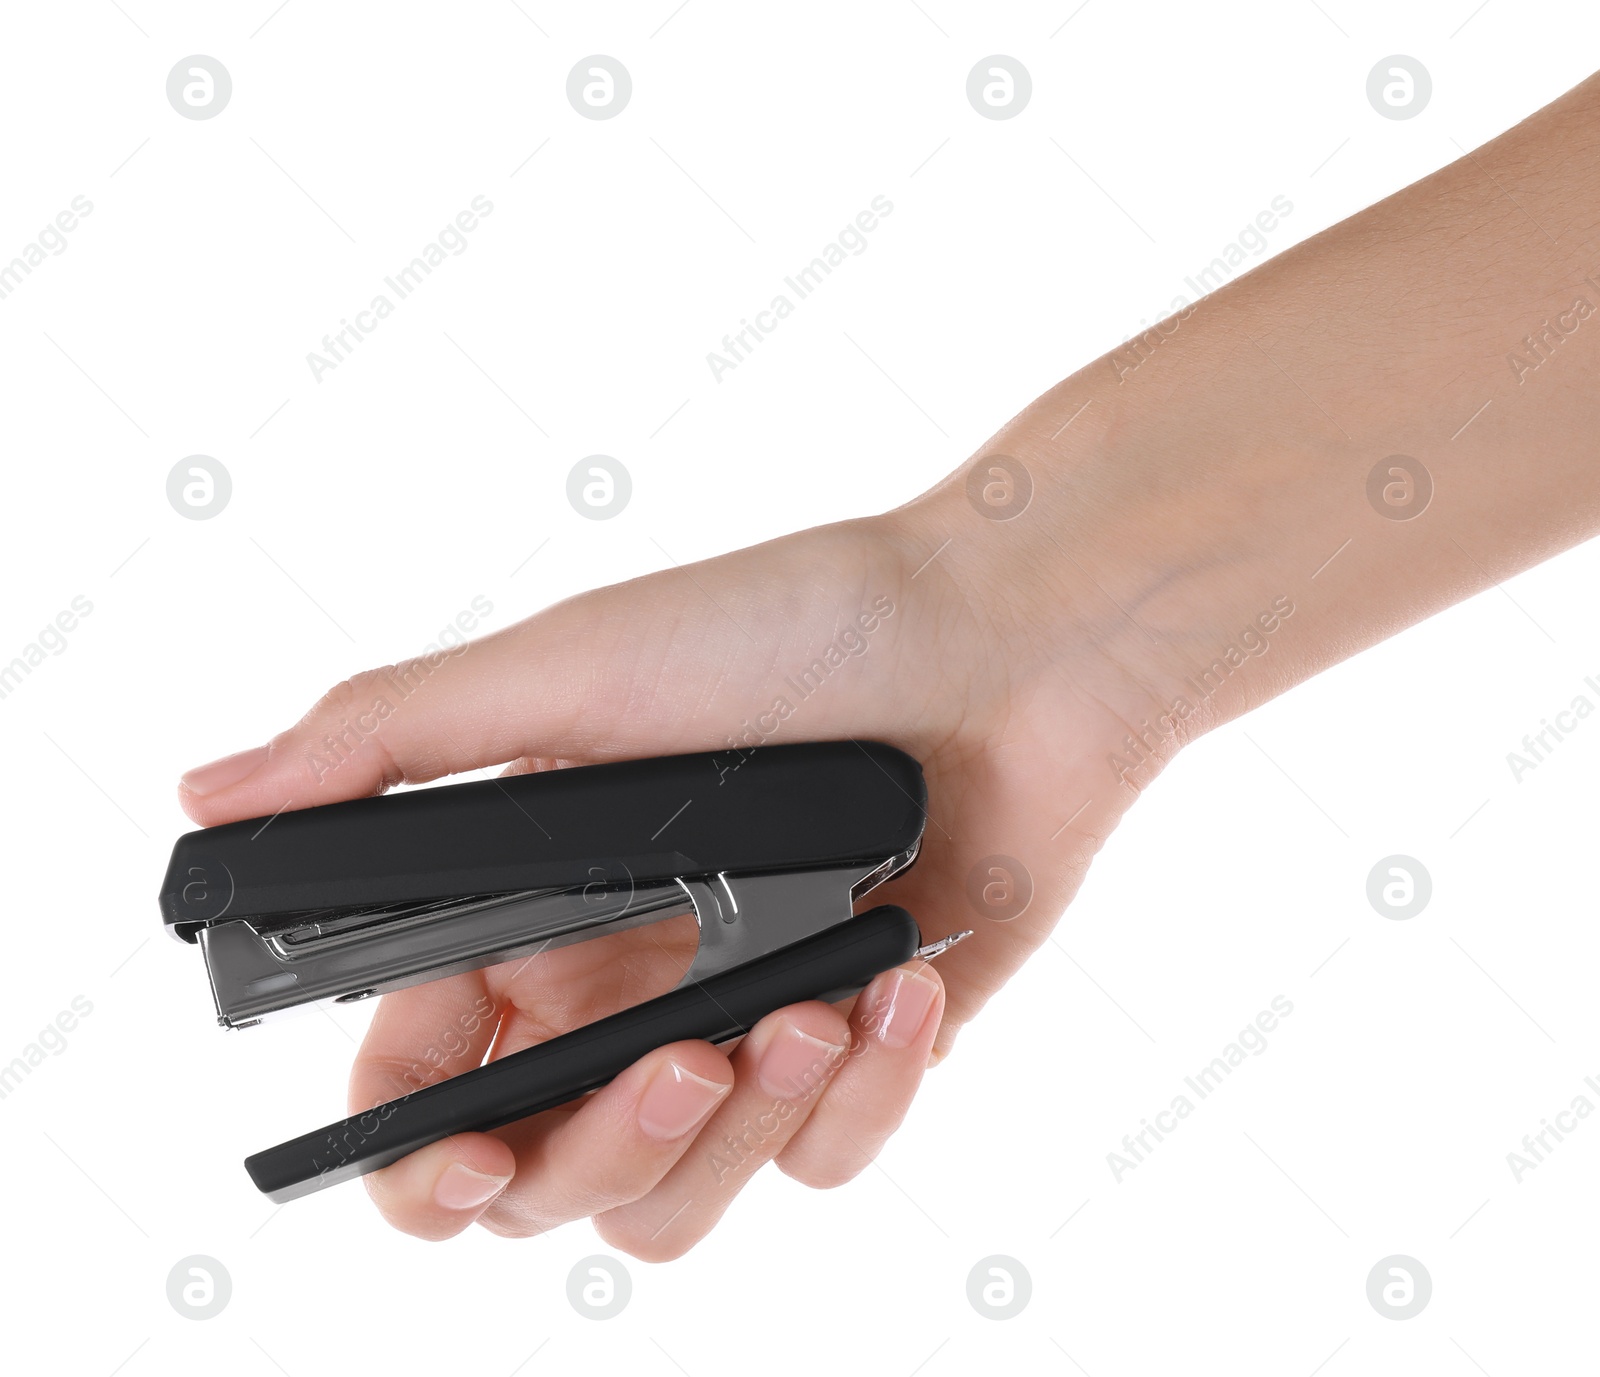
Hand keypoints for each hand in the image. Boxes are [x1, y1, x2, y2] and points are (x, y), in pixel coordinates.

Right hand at [177, 503, 1168, 1255]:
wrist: (1007, 639)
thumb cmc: (790, 630)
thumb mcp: (571, 671)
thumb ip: (390, 747)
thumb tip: (212, 797)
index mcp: (533, 917)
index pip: (422, 1089)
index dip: (419, 1152)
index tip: (467, 1148)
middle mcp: (622, 989)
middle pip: (546, 1183)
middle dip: (602, 1150)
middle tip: (682, 1057)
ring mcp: (740, 1026)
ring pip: (681, 1202)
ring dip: (742, 1132)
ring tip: (804, 1009)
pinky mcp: (860, 1050)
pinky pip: (828, 1157)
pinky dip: (863, 1092)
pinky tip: (894, 988)